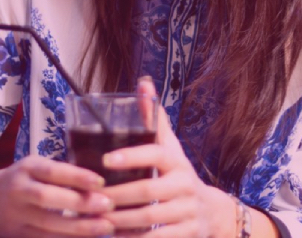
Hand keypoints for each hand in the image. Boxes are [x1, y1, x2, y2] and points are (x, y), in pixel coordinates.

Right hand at [0, 156, 114, 237]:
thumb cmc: (17, 179)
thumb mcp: (33, 167)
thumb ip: (57, 173)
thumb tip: (95, 183)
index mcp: (26, 168)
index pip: (53, 171)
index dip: (76, 176)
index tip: (100, 181)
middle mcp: (19, 189)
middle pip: (49, 198)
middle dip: (80, 203)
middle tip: (108, 205)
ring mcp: (16, 214)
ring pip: (48, 223)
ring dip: (79, 227)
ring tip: (105, 227)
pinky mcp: (16, 235)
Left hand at [100, 77, 233, 236]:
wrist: (212, 210)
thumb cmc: (176, 171)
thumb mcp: (168, 144)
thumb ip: (153, 117)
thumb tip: (143, 82)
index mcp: (175, 159)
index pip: (153, 153)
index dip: (130, 156)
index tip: (105, 160)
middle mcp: (184, 184)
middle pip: (147, 190)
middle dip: (117, 194)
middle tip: (93, 195)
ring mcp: (188, 212)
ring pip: (151, 218)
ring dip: (122, 219)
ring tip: (98, 217)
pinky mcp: (188, 234)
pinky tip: (115, 236)